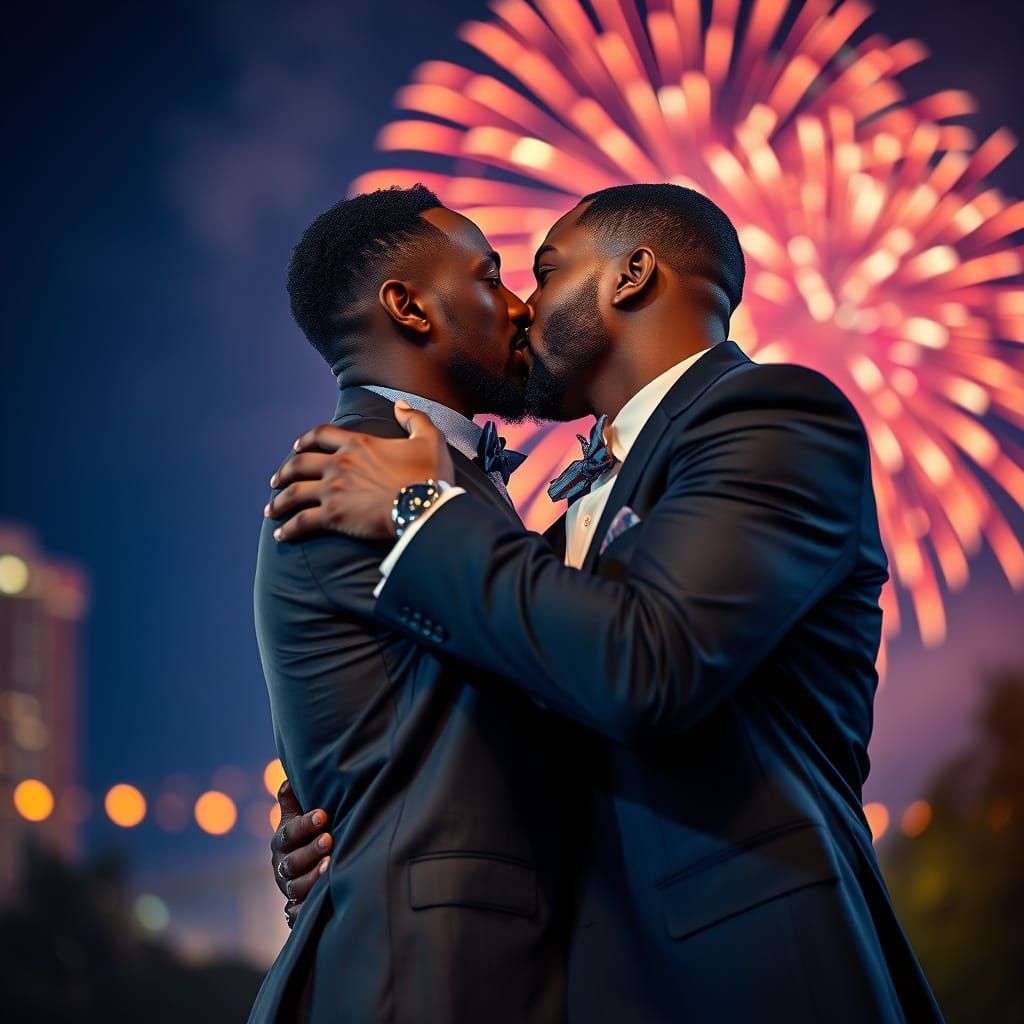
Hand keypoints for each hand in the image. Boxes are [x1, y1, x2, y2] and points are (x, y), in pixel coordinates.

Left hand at [265, 401, 454, 542]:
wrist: (425, 507)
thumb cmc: (429, 476)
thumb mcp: (429, 439)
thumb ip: (414, 418)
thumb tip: (400, 404)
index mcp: (357, 444)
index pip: (321, 435)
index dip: (305, 440)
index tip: (296, 447)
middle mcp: (339, 464)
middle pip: (299, 464)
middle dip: (284, 472)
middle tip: (276, 481)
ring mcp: (333, 490)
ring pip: (293, 493)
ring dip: (279, 501)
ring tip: (271, 510)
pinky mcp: (333, 516)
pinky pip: (302, 522)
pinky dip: (288, 529)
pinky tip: (281, 535)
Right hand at [271, 780, 331, 927]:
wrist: (309, 868)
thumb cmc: (311, 832)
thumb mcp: (300, 814)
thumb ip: (293, 799)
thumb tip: (289, 780)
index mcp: (282, 841)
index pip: (289, 833)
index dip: (304, 824)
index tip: (323, 815)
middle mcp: (282, 866)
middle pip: (291, 862)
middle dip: (310, 850)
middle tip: (329, 839)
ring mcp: (289, 888)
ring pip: (296, 887)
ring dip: (312, 877)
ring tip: (330, 866)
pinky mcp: (296, 909)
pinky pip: (295, 914)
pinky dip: (302, 911)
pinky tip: (314, 905)